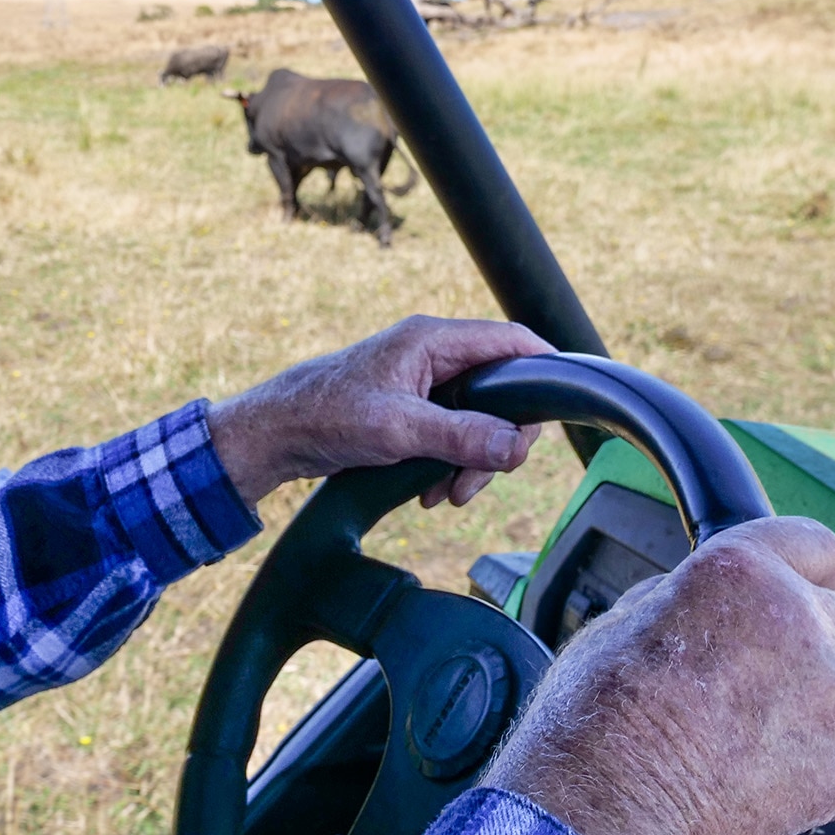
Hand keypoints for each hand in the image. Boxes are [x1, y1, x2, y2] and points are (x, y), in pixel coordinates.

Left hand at [204, 315, 552, 508]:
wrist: (274, 434)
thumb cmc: (324, 416)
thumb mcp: (397, 429)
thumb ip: (460, 436)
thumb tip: (516, 447)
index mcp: (432, 340)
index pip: (512, 342)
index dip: (544, 370)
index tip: (560, 407)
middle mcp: (433, 355)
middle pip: (501, 392)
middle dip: (497, 442)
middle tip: (475, 482)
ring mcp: (422, 382)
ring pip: (478, 420)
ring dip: (471, 461)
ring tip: (445, 494)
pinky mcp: (411, 408)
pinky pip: (452, 434)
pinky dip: (449, 464)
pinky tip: (429, 491)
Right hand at [482, 517, 834, 834]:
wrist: (611, 809)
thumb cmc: (599, 718)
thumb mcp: (624, 621)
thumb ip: (689, 600)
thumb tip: (709, 606)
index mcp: (742, 570)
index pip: (812, 542)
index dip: (793, 570)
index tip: (786, 591)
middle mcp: (802, 620)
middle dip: (810, 641)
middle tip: (749, 677)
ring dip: (800, 706)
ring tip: (730, 737)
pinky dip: (800, 764)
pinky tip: (743, 775)